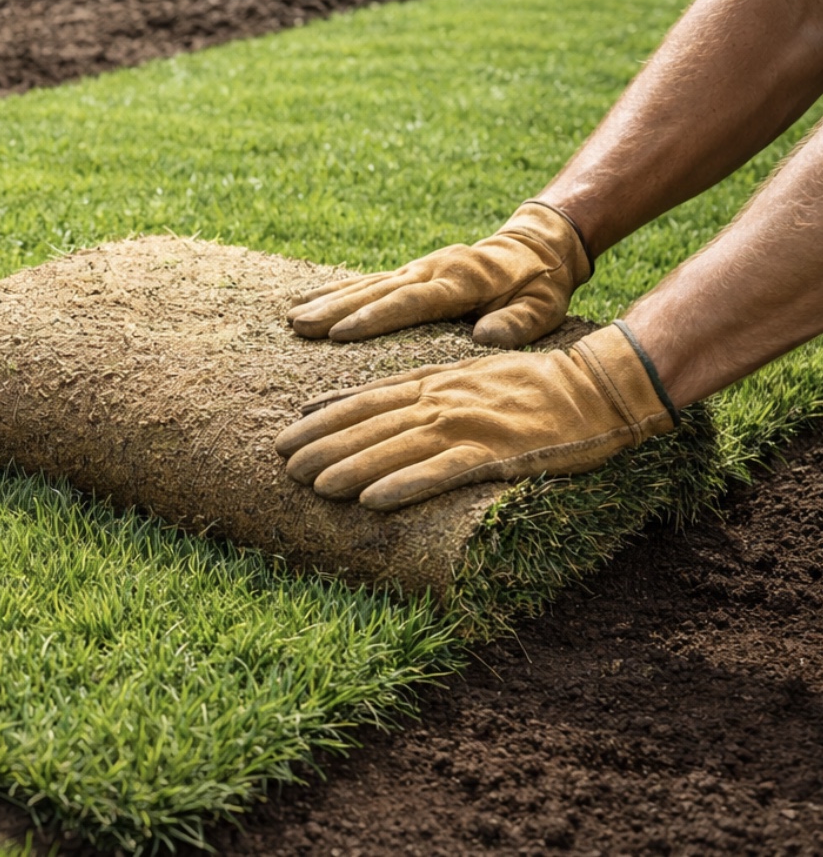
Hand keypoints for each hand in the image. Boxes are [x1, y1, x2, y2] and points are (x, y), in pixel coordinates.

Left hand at [275, 324, 676, 510]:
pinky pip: (443, 472)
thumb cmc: (524, 385)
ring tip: (314, 487)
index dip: (322, 420)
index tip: (286, 436)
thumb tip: (353, 402)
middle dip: (323, 446)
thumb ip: (407, 390)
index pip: (364, 401)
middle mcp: (442, 401)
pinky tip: (375, 499)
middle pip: (370, 425)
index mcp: (431, 382)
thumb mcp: (458, 376)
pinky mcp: (498, 453)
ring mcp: (469, 426)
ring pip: (397, 448)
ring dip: (352, 467)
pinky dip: (407, 484)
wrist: (594, 387)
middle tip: (283, 466)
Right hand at [287, 201, 591, 347]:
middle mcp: (432, 269)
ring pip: (365, 285)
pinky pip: (368, 282)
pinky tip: (310, 300)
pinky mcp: (411, 272)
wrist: (538, 246)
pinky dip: (338, 291)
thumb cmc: (541, 285)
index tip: (339, 333)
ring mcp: (418, 268)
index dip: (374, 317)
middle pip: (376, 291)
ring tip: (292, 318)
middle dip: (335, 308)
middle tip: (298, 325)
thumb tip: (485, 337)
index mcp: (462, 280)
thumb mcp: (544, 306)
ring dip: (328, 300)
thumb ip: (519, 322)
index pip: (411, 302)